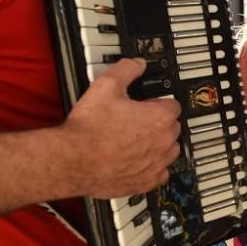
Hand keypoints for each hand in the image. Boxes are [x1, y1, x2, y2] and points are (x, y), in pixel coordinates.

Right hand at [59, 58, 180, 198]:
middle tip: (138, 121)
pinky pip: (161, 174)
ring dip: (160, 145)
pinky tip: (140, 162)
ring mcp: (157, 163)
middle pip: (173, 127)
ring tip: (138, 140)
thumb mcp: (106, 86)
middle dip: (159, 123)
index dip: (158, 102)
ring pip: (170, 151)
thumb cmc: (89, 128)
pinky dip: (153, 168)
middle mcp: (164, 141)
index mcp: (160, 117)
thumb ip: (126, 69)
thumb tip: (137, 63)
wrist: (73, 160)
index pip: (173, 104)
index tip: (147, 104)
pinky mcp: (146, 182)